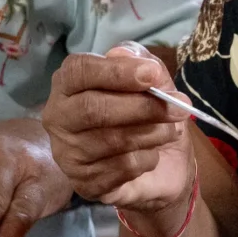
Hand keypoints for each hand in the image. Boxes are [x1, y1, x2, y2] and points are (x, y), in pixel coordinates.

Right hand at [41, 44, 193, 219]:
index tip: (152, 75)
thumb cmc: (147, 114)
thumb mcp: (152, 81)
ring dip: (152, 134)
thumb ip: (140, 60)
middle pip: (93, 109)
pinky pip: (121, 168)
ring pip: (111, 140)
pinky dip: (147, 160)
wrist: (160, 168)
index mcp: (69, 84)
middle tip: (179, 107)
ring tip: (169, 131)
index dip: (116, 72)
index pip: (79, 72)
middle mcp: (58, 117)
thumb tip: (122, 53)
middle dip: (142, 107)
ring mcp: (67, 153)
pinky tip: (151, 155)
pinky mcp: (83, 183)